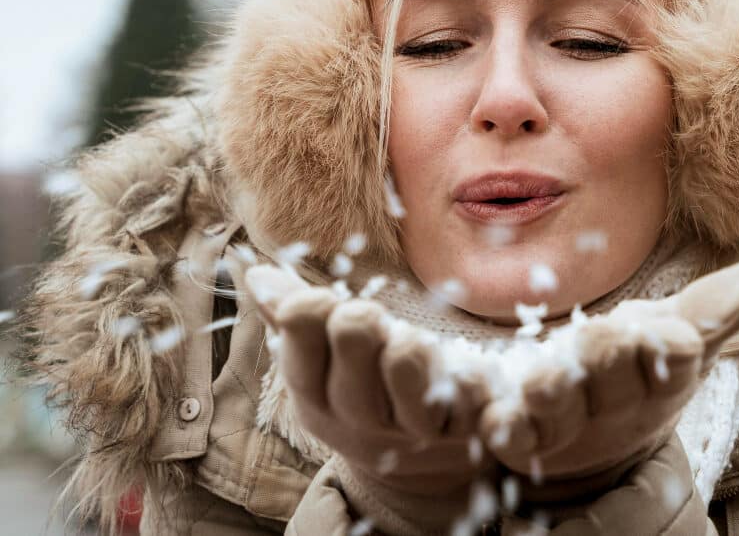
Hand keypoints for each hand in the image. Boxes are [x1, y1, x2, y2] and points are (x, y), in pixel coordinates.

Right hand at [245, 265, 495, 495]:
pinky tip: (468, 374)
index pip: (300, 321)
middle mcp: (355, 417)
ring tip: (418, 347)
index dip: (318, 303)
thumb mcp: (325, 369)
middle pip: (354, 330)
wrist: (417, 476)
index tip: (333, 307)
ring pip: (407, 358)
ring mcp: (409, 430)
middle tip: (380, 324)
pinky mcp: (462, 435)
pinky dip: (473, 374)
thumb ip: (294, 320)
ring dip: (415, 340)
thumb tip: (255, 273)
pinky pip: (471, 388)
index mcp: (313, 391)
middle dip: (368, 315)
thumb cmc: (367, 395)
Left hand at [478, 258, 738, 500]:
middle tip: (602, 338)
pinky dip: (494, 418)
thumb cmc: (637, 378)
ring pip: (556, 412)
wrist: (589, 444)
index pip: (671, 362)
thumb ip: (712, 311)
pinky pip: (505, 429)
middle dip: (608, 360)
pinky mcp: (518, 436)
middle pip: (613, 383)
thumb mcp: (676, 343)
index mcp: (658, 380)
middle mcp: (613, 408)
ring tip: (538, 383)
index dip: (670, 349)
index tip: (678, 337)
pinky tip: (483, 406)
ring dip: (550, 396)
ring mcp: (563, 426)